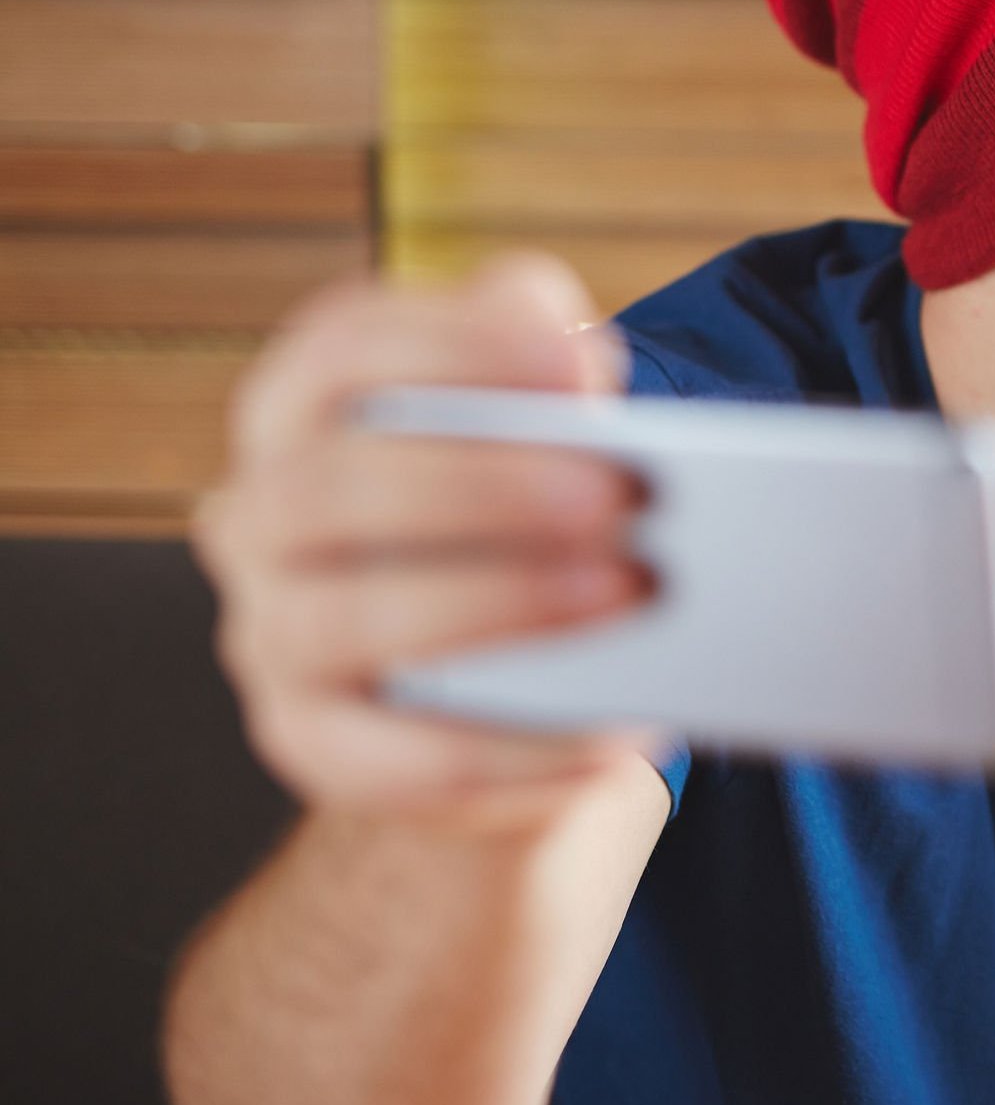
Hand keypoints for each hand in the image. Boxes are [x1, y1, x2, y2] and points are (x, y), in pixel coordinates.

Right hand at [192, 255, 658, 826]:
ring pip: (352, 618)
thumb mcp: (529, 425)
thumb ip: (546, 364)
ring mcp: (271, 637)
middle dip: (486, 486)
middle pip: (336, 485)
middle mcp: (258, 518)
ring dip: (500, 603)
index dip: (458, 345)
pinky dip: (515, 747)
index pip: (342, 349)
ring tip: (626, 593)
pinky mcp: (314, 746)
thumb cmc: (515, 517)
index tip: (579, 362)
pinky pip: (404, 759)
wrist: (484, 688)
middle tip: (619, 495)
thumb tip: (582, 361)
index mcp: (300, 410)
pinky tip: (608, 731)